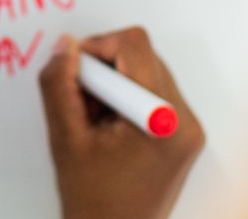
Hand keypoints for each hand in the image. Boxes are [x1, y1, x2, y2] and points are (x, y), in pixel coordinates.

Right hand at [38, 27, 204, 218]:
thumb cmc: (94, 200)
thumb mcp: (65, 138)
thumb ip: (59, 85)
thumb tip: (65, 46)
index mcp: (163, 119)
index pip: (133, 46)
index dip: (95, 49)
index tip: (73, 73)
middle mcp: (184, 120)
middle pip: (141, 56)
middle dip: (103, 72)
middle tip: (81, 105)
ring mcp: (188, 128)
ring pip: (144, 71)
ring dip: (112, 86)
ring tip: (95, 123)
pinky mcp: (183, 134)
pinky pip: (152, 92)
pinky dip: (124, 99)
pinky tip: (108, 129)